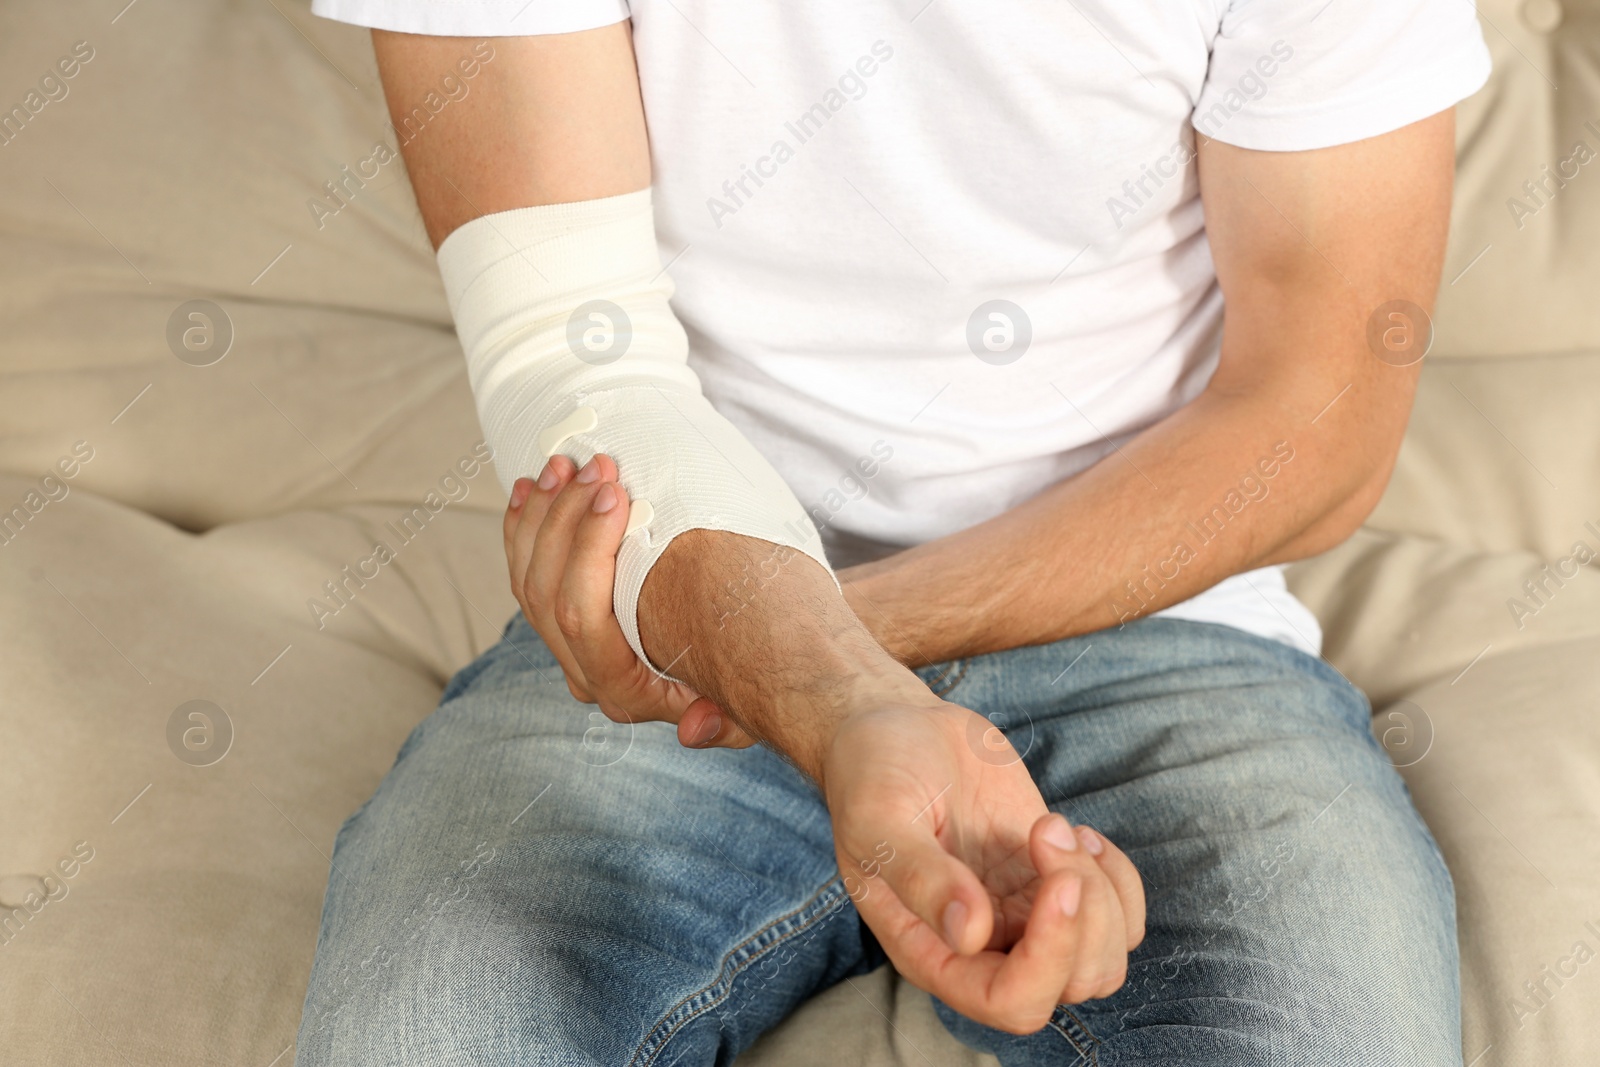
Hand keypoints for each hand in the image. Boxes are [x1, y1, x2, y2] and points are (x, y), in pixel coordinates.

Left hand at [503, 452, 755, 748]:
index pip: (583, 621)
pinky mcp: (565, 618)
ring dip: (544, 514)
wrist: (766, 662)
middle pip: (547, 591)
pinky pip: (526, 572)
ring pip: (529, 578)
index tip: (620, 496)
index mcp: (626, 691)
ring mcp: (570, 645)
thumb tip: (693, 729)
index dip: (590, 552)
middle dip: (568, 518)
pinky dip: (526, 526)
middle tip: (599, 464)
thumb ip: (729, 721)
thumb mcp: (759, 700)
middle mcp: (588, 673)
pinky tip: (532, 488)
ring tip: (566, 462)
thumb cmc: (765, 671)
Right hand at [824, 700, 1144, 1032]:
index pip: (1009, 1001)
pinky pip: (1117, 915)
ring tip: (1055, 828)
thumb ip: (920, 878)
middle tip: (1047, 831)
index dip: (1049, 959)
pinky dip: (1119, 880)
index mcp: (933, 951)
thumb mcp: (881, 819)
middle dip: (1085, 914)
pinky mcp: (1049, 880)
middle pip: (1072, 982)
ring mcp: (1022, 914)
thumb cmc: (873, 775)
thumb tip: (970, 936)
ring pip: (1104, 955)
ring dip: (1104, 894)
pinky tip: (1080, 833)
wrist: (896, 730)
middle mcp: (984, 948)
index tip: (1058, 882)